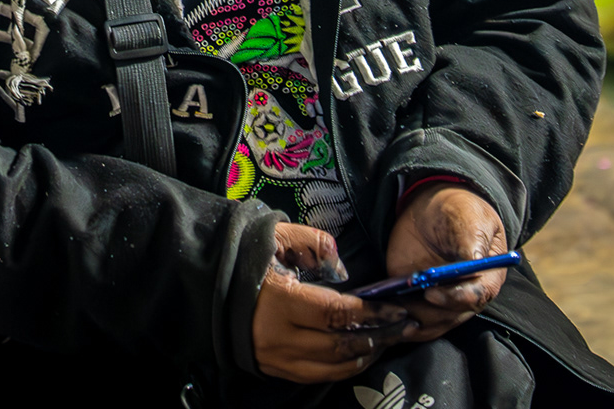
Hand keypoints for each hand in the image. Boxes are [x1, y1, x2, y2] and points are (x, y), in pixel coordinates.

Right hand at [253, 222, 416, 382]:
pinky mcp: (272, 368)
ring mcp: (274, 357)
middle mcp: (278, 336)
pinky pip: (314, 376)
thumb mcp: (279, 237)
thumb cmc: (247, 257)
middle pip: (338, 346)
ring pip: (329, 367)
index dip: (371, 314)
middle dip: (377, 337)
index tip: (398, 309)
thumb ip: (314, 245)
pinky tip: (360, 356)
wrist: (208, 285)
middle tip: (405, 327)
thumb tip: (343, 270)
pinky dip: (341, 368)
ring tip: (388, 340)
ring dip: (363, 356)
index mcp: (280, 301)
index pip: (336, 314)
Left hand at [385, 183, 508, 342]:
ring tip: (388, 311)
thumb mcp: (470, 220)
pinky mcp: (418, 300)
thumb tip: (472, 262)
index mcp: (487, 275)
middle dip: (426, 314)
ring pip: (429, 322)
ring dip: (409, 320)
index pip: (477, 296)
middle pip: (450, 316)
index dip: (455, 299)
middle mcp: (466, 295)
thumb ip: (471, 242)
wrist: (434, 209)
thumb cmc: (459, 211)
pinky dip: (396, 316)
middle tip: (402, 307)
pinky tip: (380, 309)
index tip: (432, 293)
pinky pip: (410, 316)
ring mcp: (441, 300)